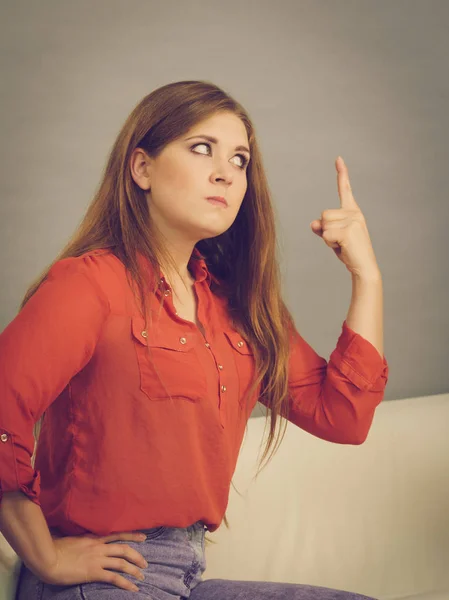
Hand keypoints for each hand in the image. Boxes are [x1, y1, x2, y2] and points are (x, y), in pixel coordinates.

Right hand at [37, 531, 147, 592]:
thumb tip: (80, 541)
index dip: (131, 535)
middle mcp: (98, 547)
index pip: (116, 535)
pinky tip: (133, 587)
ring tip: (142, 576)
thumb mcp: (70, 539)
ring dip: (134, 569)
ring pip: (122, 562)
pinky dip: (126, 582)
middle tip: (145, 563)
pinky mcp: (93, 572)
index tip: (143, 537)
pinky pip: (114, 577)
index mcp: (93, 539)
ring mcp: (97, 559)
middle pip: (123, 548)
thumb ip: (80, 540)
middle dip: (137, 556)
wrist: (47, 557)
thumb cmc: (53, 549)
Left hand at [310, 156, 380, 278]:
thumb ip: (323, 228)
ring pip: (323, 224)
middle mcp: (354, 213)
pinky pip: (325, 235)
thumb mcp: (333, 238)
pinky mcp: (348, 231)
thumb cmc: (349, 252)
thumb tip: (314, 223)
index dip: (341, 174)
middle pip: (323, 214)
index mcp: (352, 211)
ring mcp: (352, 220)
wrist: (363, 267)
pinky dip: (329, 244)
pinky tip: (342, 247)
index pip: (345, 190)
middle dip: (326, 230)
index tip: (338, 158)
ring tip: (342, 244)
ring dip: (327, 237)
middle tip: (340, 241)